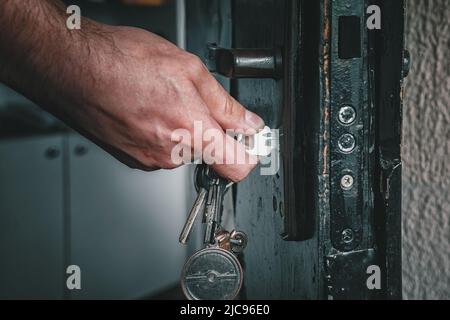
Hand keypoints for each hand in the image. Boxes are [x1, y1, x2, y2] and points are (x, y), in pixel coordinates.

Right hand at [66, 26, 264, 181]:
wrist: (71, 67)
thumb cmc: (122, 61)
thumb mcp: (188, 69)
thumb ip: (224, 104)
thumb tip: (247, 122)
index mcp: (191, 133)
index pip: (238, 167)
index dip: (249, 154)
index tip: (249, 141)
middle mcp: (170, 156)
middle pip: (209, 156)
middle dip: (210, 131)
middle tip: (193, 101)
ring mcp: (148, 160)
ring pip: (183, 153)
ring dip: (183, 130)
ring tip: (163, 100)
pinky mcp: (131, 159)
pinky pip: (160, 152)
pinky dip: (161, 134)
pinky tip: (148, 108)